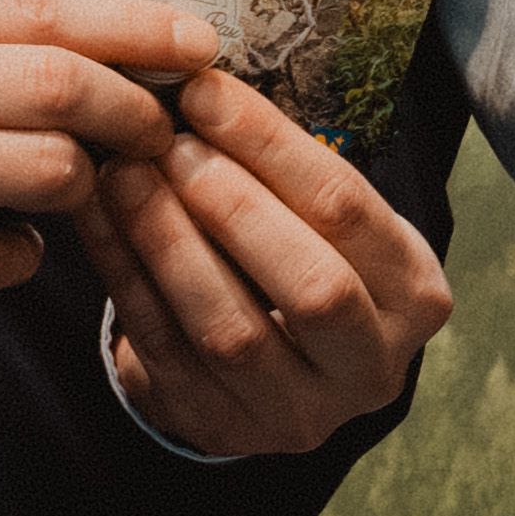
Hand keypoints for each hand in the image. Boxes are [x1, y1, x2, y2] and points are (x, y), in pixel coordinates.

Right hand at [0, 0, 214, 349]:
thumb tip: (107, 30)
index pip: (38, 5)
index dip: (135, 27)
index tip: (197, 43)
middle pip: (60, 85)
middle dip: (135, 109)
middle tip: (161, 126)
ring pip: (47, 172)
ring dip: (83, 185)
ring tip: (69, 185)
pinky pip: (4, 255)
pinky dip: (23, 253)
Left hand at [89, 72, 449, 458]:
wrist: (283, 366)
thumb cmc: (304, 260)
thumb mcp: (324, 219)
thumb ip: (280, 169)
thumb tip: (193, 87)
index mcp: (415, 296)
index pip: (347, 211)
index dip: (270, 147)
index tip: (203, 92)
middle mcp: (372, 367)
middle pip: (311, 287)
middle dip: (231, 206)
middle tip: (167, 145)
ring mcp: (299, 412)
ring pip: (231, 331)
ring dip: (168, 243)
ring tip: (123, 176)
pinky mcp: (223, 428)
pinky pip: (165, 351)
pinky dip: (126, 278)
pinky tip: (99, 220)